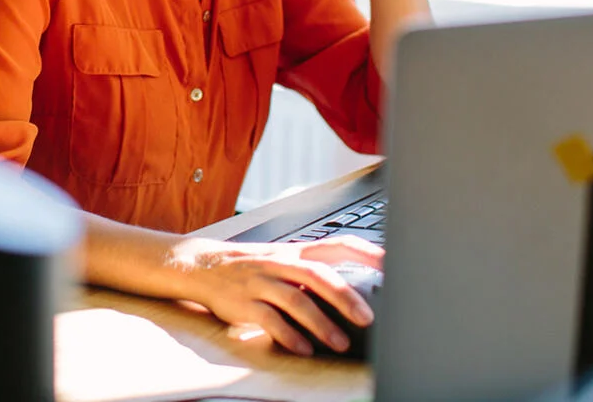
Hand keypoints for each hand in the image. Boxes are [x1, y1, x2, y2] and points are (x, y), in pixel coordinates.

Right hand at [171, 234, 381, 354]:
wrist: (202, 266)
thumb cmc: (252, 267)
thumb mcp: (283, 261)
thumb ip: (313, 272)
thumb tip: (355, 291)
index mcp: (294, 251)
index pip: (336, 244)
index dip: (364, 251)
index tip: (390, 264)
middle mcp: (279, 263)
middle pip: (317, 274)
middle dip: (344, 296)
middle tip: (367, 318)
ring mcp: (260, 282)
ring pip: (294, 299)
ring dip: (320, 322)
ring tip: (339, 342)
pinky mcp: (243, 304)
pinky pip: (268, 320)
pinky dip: (287, 335)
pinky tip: (303, 348)